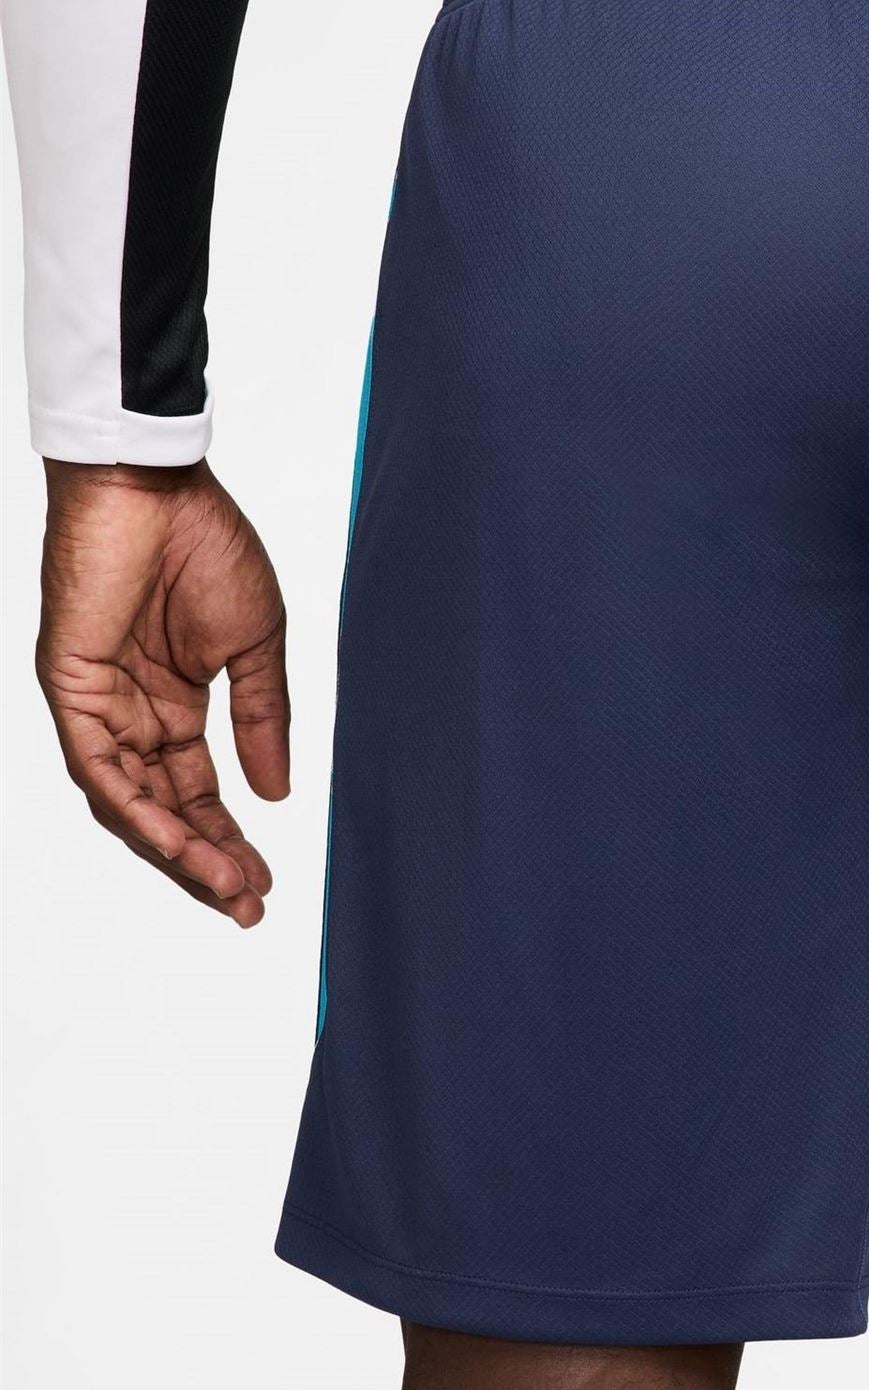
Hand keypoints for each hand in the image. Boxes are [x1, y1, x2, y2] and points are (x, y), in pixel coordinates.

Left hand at [38, 460, 289, 925]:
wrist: (157, 485)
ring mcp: (96, 705)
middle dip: (205, 862)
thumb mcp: (254, 645)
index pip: (197, 792)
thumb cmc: (205, 544)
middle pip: (163, 811)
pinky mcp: (69, 688)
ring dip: (175, 850)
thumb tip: (277, 793)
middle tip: (248, 904)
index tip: (266, 883)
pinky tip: (174, 841)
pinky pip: (97, 766)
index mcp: (172, 703)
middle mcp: (129, 715)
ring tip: (223, 886)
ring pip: (128, 803)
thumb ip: (263, 718)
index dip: (230, 840)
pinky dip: (134, 808)